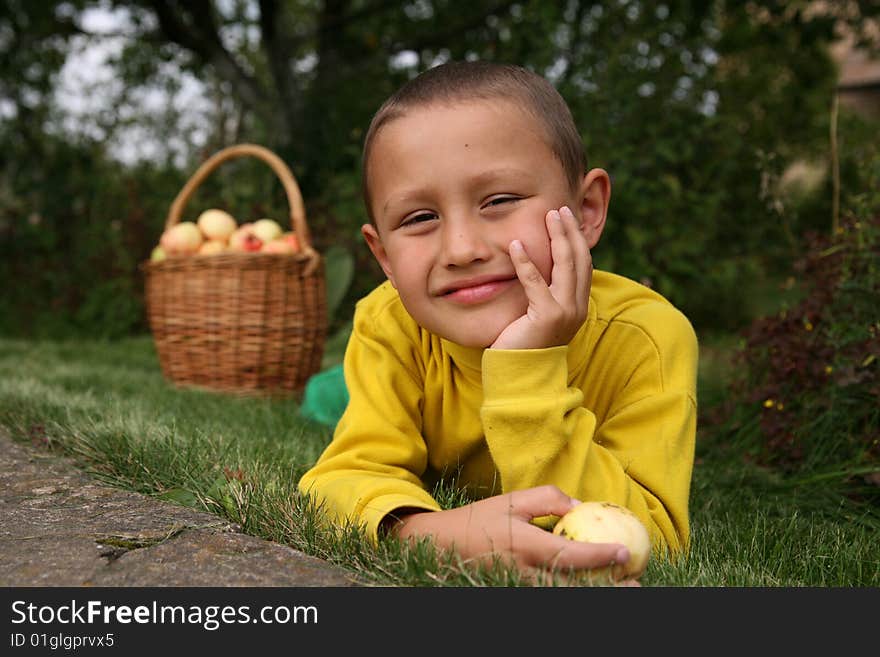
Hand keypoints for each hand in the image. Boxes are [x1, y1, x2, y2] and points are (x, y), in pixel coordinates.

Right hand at [388, 485, 636, 583]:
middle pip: (577, 586)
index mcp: (526, 547)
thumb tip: (579, 505)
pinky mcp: (518, 591)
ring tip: (624, 587)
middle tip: (637, 582)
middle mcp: (527, 574)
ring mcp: (522, 587)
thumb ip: (546, 499)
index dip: (602, 556)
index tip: (625, 551)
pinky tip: (594, 585)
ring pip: (567, 593)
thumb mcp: (511, 501)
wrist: (442, 547)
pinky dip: (576, 590)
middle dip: (610, 587)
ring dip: (598, 591)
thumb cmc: (478, 520)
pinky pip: (554, 592)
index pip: (573, 556)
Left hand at [491, 206, 591, 349]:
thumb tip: (538, 271)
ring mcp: (565, 312)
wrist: (521, 377)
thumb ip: (544, 295)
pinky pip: (535, 283)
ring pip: (565, 265)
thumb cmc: (525, 346)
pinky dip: (525, 262)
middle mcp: (577, 308)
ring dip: (557, 237)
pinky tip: (514, 245)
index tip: (567, 219)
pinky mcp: (546, 317)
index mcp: (578, 306)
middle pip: (579, 260)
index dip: (577, 240)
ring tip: (548, 216)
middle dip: (570, 231)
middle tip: (560, 210)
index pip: (584, 265)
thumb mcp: (540, 316)